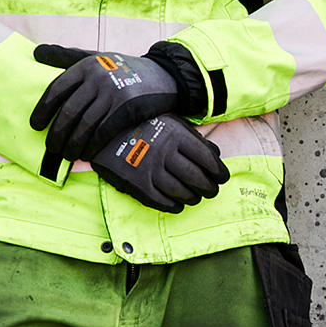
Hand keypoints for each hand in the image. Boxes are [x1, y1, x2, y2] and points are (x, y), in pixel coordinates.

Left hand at [32, 46, 180, 164]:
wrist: (164, 75)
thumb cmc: (123, 69)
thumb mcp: (96, 57)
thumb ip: (66, 56)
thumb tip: (36, 51)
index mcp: (85, 66)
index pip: (56, 89)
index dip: (43, 110)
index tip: (35, 126)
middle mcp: (97, 78)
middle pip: (68, 111)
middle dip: (56, 133)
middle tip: (51, 148)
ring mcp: (113, 93)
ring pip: (84, 124)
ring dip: (72, 144)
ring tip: (66, 155)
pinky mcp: (127, 108)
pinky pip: (103, 132)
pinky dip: (92, 146)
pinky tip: (86, 154)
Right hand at [84, 115, 227, 212]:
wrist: (103, 129)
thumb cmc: (142, 124)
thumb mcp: (169, 121)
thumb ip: (192, 136)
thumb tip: (215, 154)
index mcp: (176, 134)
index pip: (207, 159)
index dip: (219, 172)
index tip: (222, 177)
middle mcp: (165, 152)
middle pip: (196, 178)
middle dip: (209, 188)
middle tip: (212, 191)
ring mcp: (150, 169)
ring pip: (180, 191)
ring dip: (193, 197)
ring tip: (196, 197)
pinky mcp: (136, 184)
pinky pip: (160, 201)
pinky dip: (173, 205)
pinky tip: (178, 204)